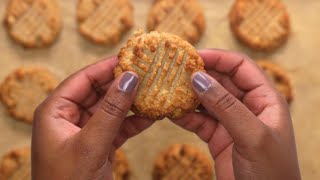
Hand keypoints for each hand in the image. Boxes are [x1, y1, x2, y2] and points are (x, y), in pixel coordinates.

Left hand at [32, 57, 153, 179]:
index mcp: (55, 111)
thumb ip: (111, 111)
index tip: (132, 58)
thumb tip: (130, 77)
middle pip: (99, 92)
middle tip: (149, 73)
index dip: (107, 67)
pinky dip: (134, 122)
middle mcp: (69, 117)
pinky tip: (152, 115)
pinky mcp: (99, 144)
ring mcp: (86, 131)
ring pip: (112, 109)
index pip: (83, 79)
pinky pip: (118, 126)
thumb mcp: (90, 144)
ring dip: (132, 103)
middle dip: (123, 84)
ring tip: (155, 92)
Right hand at [173, 49, 300, 179]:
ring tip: (168, 89)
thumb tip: (199, 78)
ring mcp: (232, 122)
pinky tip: (171, 112)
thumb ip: (226, 106)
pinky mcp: (218, 137)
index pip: (241, 66)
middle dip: (199, 75)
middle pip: (221, 80)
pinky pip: (199, 120)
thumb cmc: (270, 173)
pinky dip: (186, 115)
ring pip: (207, 100)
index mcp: (265, 99)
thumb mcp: (251, 136)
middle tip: (174, 70)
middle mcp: (248, 106)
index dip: (218, 57)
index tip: (192, 56)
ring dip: (189, 95)